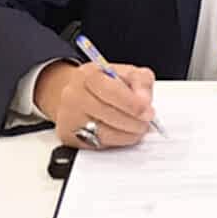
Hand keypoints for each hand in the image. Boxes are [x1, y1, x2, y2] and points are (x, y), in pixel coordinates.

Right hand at [35, 60, 157, 148]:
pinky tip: (122, 134)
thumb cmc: (104, 83)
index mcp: (89, 75)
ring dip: (126, 135)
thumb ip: (140, 82)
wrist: (75, 93)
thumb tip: (144, 101)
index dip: (133, 104)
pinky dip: (115, 142)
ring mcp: (69, 116)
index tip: (148, 112)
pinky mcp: (68, 135)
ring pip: (102, 133)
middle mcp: (75, 95)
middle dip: (133, 122)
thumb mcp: (126, 73)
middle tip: (146, 124)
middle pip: (107, 114)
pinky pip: (96, 144)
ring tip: (138, 130)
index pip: (112, 91)